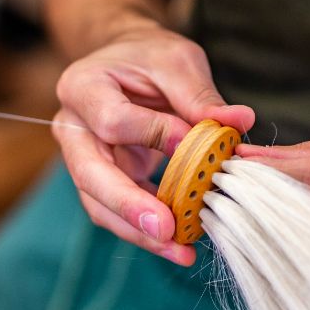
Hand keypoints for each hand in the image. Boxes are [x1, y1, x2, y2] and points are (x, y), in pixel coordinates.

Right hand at [53, 24, 253, 265]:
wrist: (126, 65)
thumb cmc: (149, 58)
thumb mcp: (178, 62)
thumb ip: (201, 95)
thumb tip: (238, 121)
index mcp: (82, 87)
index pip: (113, 121)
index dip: (155, 135)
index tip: (194, 142)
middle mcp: (71, 127)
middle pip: (91, 175)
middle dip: (129, 207)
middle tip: (167, 231)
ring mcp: (81, 160)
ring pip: (99, 205)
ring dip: (139, 232)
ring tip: (179, 251)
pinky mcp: (100, 183)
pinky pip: (116, 214)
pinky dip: (146, 231)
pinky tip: (177, 243)